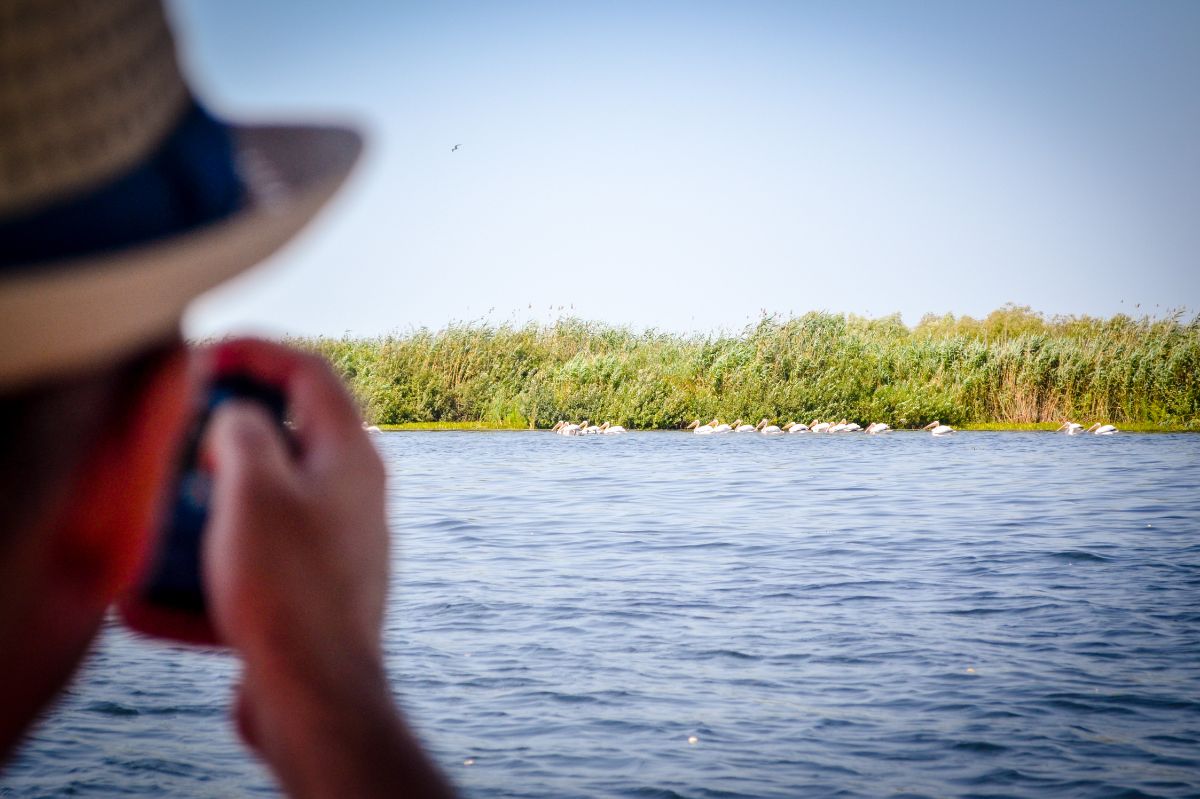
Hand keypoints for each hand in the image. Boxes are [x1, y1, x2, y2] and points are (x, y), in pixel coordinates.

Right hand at [201, 339, 451, 797]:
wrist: (317, 695)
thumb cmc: (290, 588)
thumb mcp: (253, 490)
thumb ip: (244, 430)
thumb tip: (239, 417)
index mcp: (351, 454)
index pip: (311, 371)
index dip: (257, 350)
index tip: (206, 352)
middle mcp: (354, 491)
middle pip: (289, 432)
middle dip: (229, 430)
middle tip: (183, 439)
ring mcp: (338, 540)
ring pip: (270, 495)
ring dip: (217, 496)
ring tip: (174, 512)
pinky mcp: (315, 586)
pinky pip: (262, 552)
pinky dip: (221, 555)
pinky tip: (175, 584)